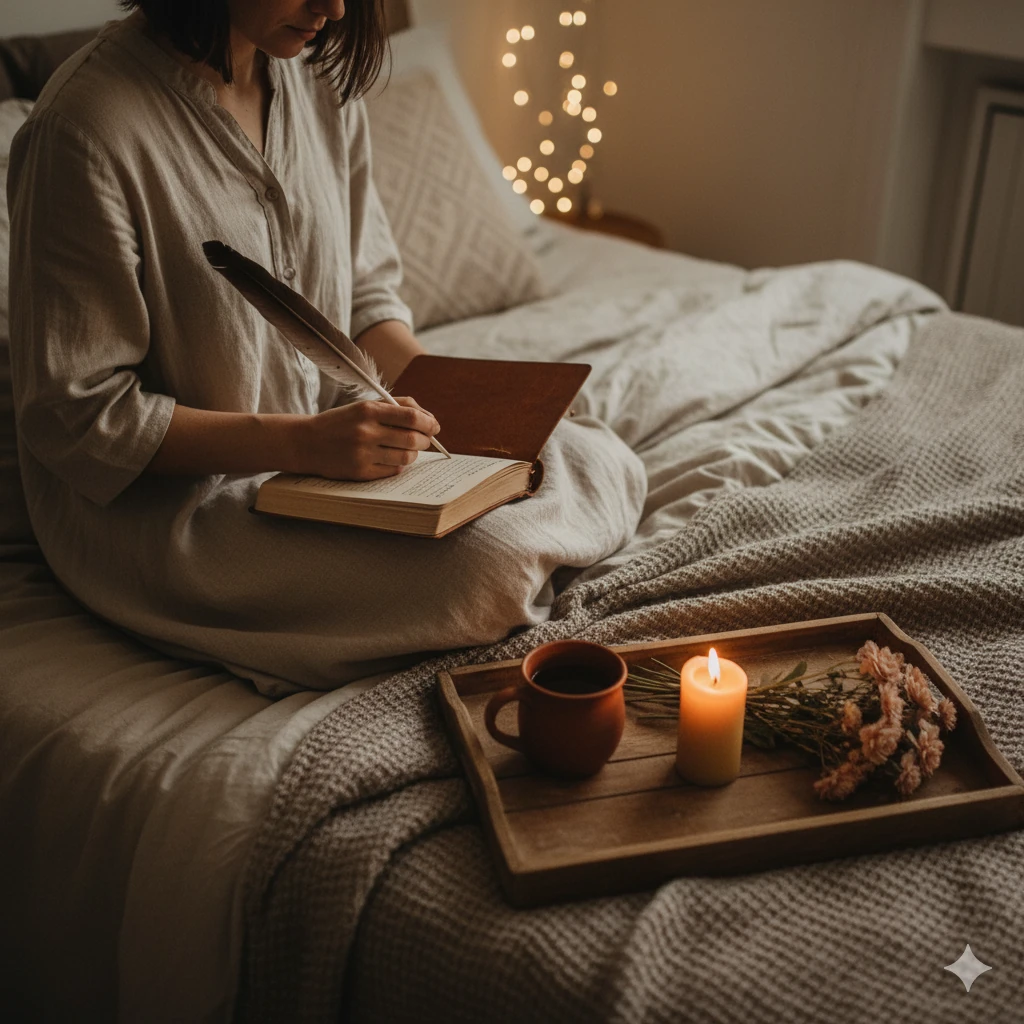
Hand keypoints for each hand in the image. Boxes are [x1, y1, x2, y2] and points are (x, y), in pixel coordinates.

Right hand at [296, 396, 439, 479]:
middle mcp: (365, 432)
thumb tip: (428, 418)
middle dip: (425, 440)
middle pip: (413, 439)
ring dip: (413, 454)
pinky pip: (393, 471)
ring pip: (406, 457)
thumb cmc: (342, 422)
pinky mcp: (360, 472)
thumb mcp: (364, 406)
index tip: (435, 427)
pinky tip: (390, 459)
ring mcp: (363, 454)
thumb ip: (396, 406)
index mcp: (368, 411)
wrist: (306, 442)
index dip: (430, 423)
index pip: (412, 417)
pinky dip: (398, 465)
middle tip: (425, 440)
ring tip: (407, 449)